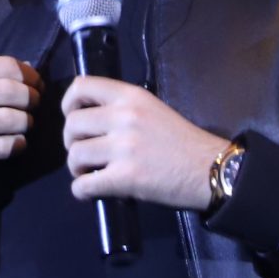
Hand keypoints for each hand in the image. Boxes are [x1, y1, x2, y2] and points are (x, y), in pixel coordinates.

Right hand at [0, 57, 41, 175]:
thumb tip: (24, 69)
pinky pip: (3, 147)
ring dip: (27, 122)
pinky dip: (17, 144)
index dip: (30, 75)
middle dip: (32, 98)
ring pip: (12, 120)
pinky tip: (16, 142)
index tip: (36, 83)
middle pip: (13, 92)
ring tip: (24, 123)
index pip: (6, 67)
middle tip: (33, 104)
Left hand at [60, 75, 222, 210]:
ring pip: (74, 156)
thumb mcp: (152, 110)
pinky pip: (83, 185)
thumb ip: (122, 110)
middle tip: (85, 154)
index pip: (81, 86)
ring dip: (77, 169)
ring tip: (91, 173)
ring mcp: (124, 147)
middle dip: (71, 142)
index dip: (68, 104)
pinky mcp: (125, 177)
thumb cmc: (182, 141)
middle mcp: (124, 117)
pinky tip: (92, 191)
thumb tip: (90, 122)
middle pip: (71, 124)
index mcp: (131, 97)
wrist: (210, 169)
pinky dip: (82, 191)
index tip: (74, 117)